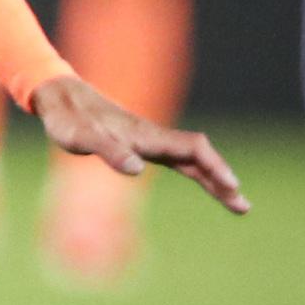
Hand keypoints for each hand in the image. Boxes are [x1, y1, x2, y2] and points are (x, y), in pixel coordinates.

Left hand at [29, 74, 248, 213]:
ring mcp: (150, 141)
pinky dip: (197, 173)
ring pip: (192, 160)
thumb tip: (137, 169)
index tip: (231, 185)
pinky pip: (178, 161)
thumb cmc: (68, 119)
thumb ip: (107, 150)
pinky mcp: (143, 146)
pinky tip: (207, 183)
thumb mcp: (80, 138)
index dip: (213, 166)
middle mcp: (154, 137)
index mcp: (145, 135)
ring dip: (214, 180)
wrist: (61, 97)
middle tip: (244, 207)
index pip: (192, 149)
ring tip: (235, 202)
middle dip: (222, 180)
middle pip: (199, 157)